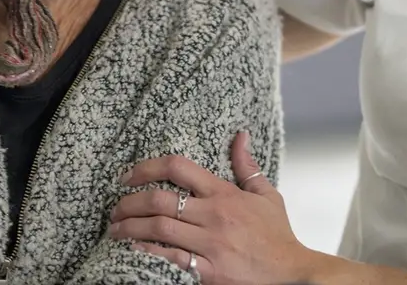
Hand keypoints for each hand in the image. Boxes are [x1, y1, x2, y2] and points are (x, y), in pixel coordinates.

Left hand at [109, 131, 313, 284]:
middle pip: (160, 200)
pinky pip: (171, 259)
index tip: (129, 175)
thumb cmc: (276, 234)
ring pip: (159, 229)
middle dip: (130, 202)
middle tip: (116, 208)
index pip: (179, 168)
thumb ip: (247, 167)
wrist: (290, 272)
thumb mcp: (266, 195)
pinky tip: (133, 250)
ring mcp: (210, 245)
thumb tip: (240, 136)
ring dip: (131, 228)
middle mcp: (214, 216)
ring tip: (116, 229)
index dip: (147, 168)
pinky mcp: (208, 272)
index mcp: (225, 194)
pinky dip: (148, 253)